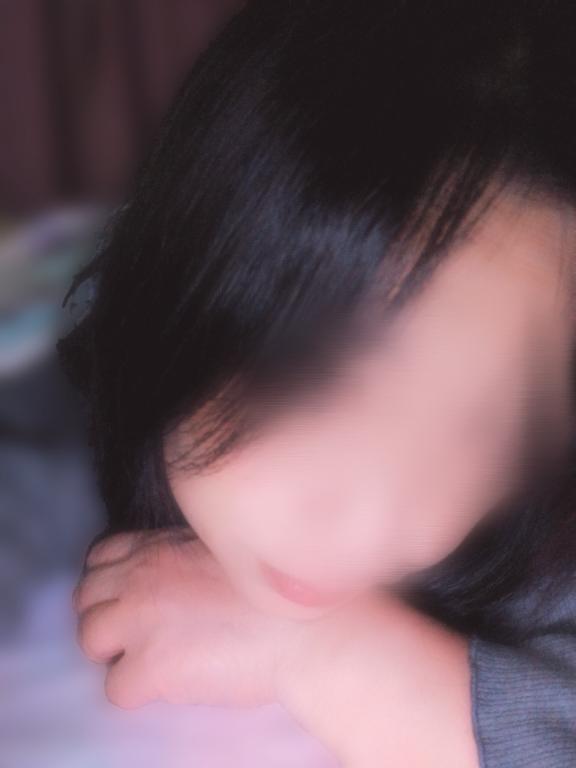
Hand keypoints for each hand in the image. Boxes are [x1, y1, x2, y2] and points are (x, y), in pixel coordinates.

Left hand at [73, 528, 309, 708]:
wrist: (312, 632)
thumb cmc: (282, 592)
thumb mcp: (228, 551)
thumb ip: (188, 555)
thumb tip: (171, 577)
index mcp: (163, 544)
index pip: (102, 555)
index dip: (111, 580)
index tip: (130, 597)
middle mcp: (143, 575)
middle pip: (85, 595)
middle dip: (106, 615)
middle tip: (137, 634)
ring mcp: (143, 619)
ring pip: (90, 639)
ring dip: (115, 652)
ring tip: (151, 661)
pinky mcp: (152, 665)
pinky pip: (114, 688)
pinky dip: (137, 691)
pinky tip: (170, 686)